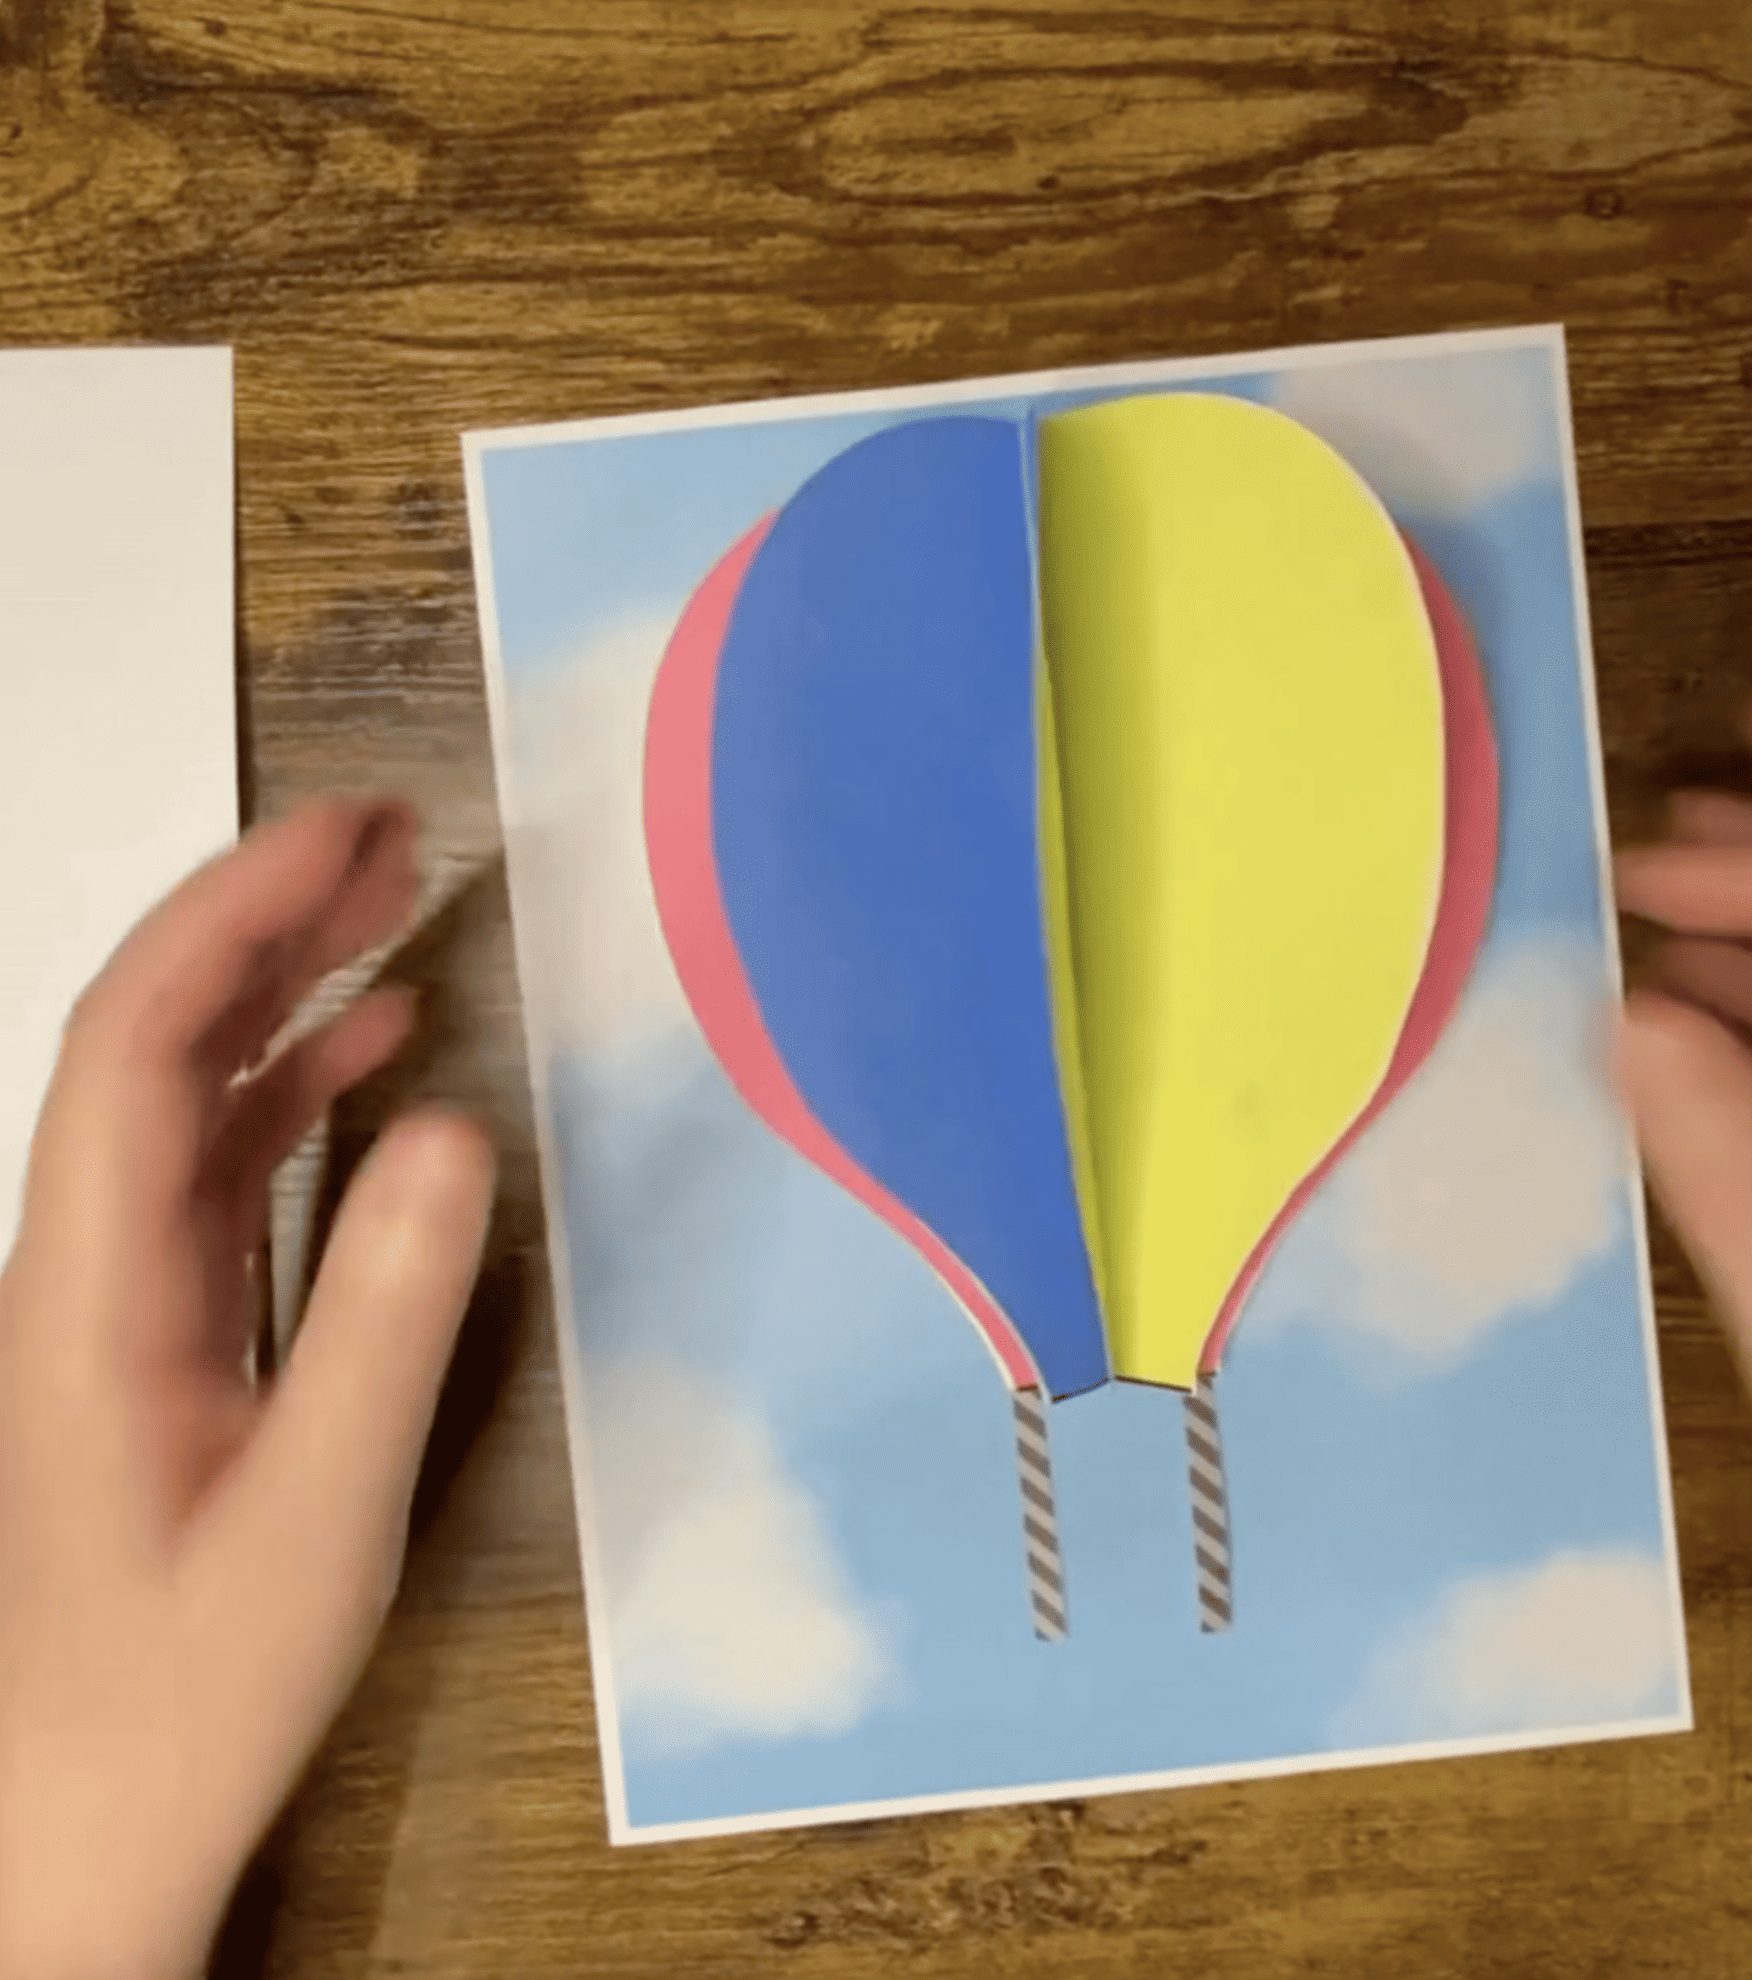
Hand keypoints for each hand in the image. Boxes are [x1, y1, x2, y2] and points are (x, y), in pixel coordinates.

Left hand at [0, 800, 495, 1979]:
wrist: (76, 1827)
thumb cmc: (180, 1693)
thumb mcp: (313, 1519)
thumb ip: (381, 1323)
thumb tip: (453, 1131)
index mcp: (90, 1288)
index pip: (137, 1041)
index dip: (234, 916)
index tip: (347, 834)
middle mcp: (85, 1260)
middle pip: (151, 1035)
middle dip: (262, 912)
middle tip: (389, 828)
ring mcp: (120, 1289)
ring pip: (187, 1088)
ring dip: (284, 983)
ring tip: (396, 902)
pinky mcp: (163, 1324)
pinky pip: (223, 1163)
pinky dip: (299, 1085)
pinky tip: (380, 1054)